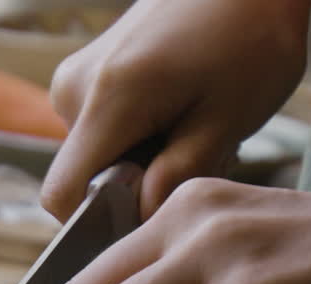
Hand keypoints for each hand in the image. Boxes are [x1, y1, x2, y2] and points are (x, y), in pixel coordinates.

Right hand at [41, 0, 310, 221]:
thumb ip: (177, 177)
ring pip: (94, 153)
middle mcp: (75, 89)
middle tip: (199, 154)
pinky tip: (178, 109)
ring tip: (194, 126)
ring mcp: (75, 78)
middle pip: (83, 176)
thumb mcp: (228, 117)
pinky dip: (137, 134)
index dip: (99, 219)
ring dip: (141, 158)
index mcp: (108, 100)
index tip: (152, 210)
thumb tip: (138, 219)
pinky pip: (100, 128)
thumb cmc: (248, 36)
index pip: (62, 195)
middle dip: (135, 183)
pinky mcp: (85, 73)